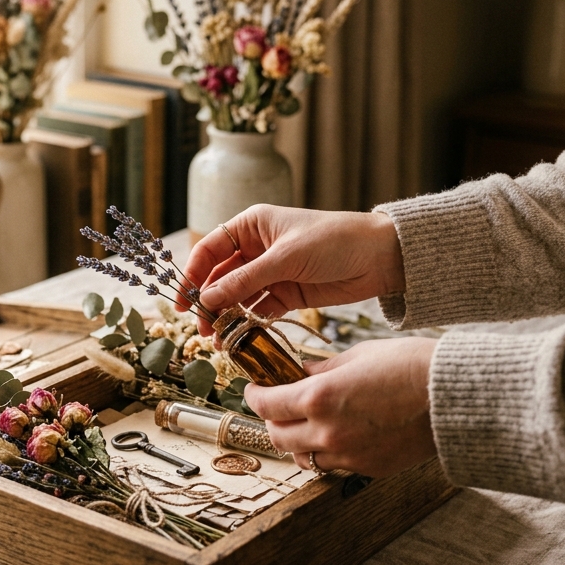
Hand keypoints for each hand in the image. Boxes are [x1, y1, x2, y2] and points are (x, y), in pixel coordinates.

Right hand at [178, 205, 404, 334]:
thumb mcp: (286, 258)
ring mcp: (272, 272)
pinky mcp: (287, 293)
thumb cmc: (334, 241)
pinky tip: (240, 338)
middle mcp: (257, 248)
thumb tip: (208, 298)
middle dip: (209, 302)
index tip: (183, 301)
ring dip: (227, 317)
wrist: (380, 257)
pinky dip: (249, 323)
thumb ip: (246, 280)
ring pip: (238, 297)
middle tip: (203, 327)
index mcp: (252, 225)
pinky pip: (259, 310)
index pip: (210, 249)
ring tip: (219, 340)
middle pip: (221, 277)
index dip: (193, 274)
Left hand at [244, 337, 438, 477]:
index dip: (254, 396)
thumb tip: (297, 373)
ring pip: (303, 457)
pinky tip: (338, 434)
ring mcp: (348, 454)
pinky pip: (334, 465)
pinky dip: (327, 451)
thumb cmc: (410, 367)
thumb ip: (320, 369)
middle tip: (277, 406)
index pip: (267, 404)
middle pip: (278, 436)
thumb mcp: (358, 356)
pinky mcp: (368, 468)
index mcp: (319, 397)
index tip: (255, 389)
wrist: (454, 396)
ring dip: (298, 441)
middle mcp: (327, 432)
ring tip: (307, 424)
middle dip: (272, 420)